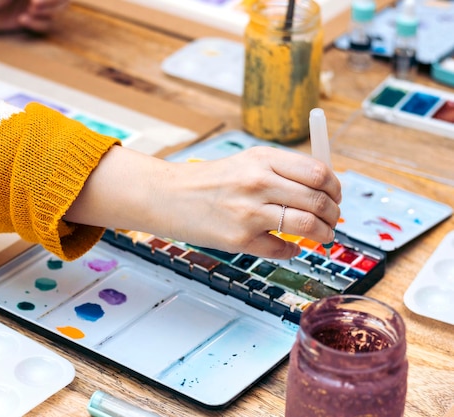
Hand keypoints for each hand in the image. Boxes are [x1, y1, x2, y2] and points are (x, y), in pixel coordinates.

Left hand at [0, 0, 69, 32]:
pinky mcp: (31, 21)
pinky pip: (46, 25)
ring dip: (45, 14)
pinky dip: (37, 24)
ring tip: (28, 12)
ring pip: (56, 12)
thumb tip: (34, 0)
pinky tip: (22, 21)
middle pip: (61, 0)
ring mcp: (35, 6)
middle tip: (33, 6)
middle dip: (51, 3)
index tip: (34, 1)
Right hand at [64, 145, 341, 259]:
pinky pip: (283, 249)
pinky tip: (289, 246)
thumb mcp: (246, 161)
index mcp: (263, 158)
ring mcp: (249, 213)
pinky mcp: (240, 240)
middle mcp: (259, 182)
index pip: (319, 173)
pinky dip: (293, 250)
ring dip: (323, 234)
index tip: (334, 196)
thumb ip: (282, 170)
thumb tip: (324, 188)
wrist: (168, 196)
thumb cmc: (209, 180)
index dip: (335, 188)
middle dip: (333, 214)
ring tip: (322, 236)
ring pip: (308, 226)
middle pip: (319, 200)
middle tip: (332, 220)